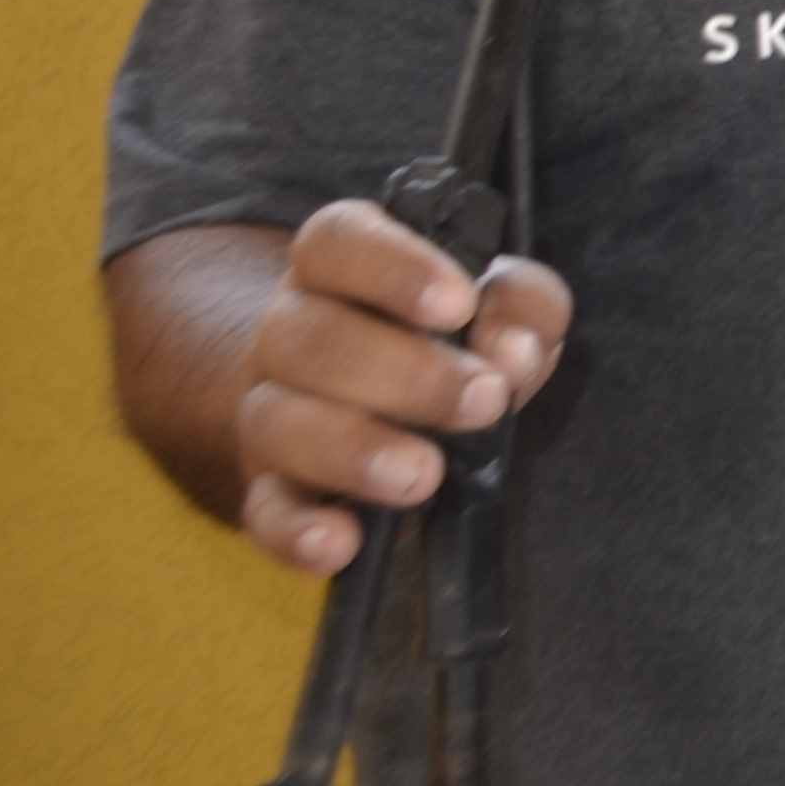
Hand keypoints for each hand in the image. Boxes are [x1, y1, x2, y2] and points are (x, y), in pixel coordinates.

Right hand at [225, 200, 571, 574]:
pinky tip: (341, 543)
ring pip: (281, 422)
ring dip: (355, 450)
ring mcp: (271, 411)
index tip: (458, 303)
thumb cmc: (447, 341)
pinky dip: (298, 532)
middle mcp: (289, 330)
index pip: (338, 242)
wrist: (370, 401)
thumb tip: (511, 346)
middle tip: (482, 401)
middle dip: (405, 374)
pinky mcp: (271, 487)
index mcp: (338, 266)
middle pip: (311, 339)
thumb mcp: (499, 307)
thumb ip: (520, 305)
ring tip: (424, 474)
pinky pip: (264, 511)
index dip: (394, 268)